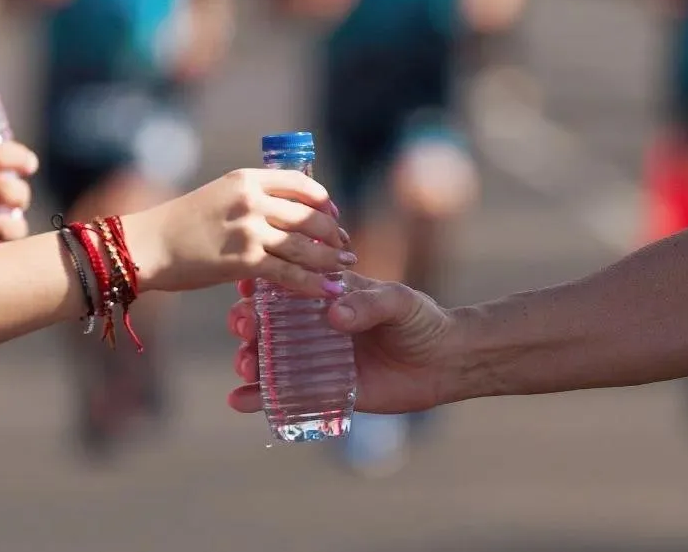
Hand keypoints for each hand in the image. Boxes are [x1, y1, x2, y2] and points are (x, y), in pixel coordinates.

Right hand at [127, 169, 356, 295]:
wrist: (146, 246)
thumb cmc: (180, 225)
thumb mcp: (219, 196)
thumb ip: (251, 199)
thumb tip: (284, 213)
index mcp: (247, 179)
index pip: (301, 184)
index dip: (324, 202)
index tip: (334, 216)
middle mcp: (252, 200)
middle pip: (310, 215)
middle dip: (333, 233)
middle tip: (344, 247)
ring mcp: (250, 230)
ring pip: (305, 246)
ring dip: (330, 259)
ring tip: (345, 267)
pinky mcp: (244, 261)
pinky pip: (289, 273)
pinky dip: (313, 283)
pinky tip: (327, 290)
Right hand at [226, 273, 456, 414]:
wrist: (447, 362)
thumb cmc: (423, 321)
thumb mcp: (400, 302)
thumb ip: (370, 304)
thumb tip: (334, 314)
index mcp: (329, 295)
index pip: (286, 286)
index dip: (260, 287)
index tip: (246, 290)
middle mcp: (315, 326)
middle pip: (267, 323)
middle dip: (247, 324)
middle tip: (246, 330)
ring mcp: (316, 359)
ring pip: (269, 359)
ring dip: (249, 360)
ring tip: (247, 366)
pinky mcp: (324, 390)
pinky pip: (285, 395)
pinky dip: (258, 398)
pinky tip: (240, 401)